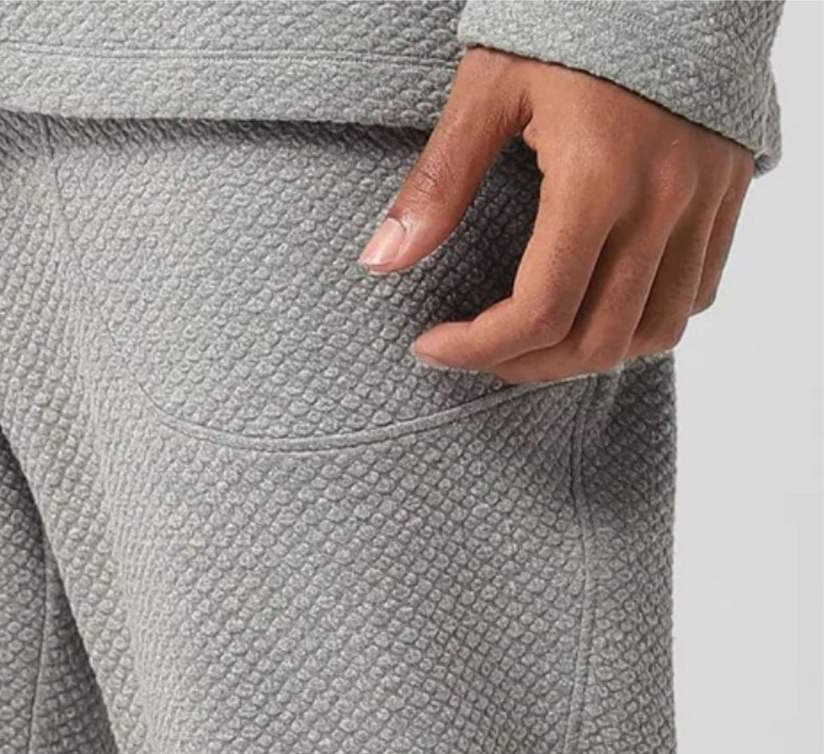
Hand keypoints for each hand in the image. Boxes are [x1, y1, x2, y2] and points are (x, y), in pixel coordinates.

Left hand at [358, 47, 754, 383]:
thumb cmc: (573, 21)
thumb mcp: (489, 87)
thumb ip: (438, 182)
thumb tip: (382, 261)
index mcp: (597, 177)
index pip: (539, 310)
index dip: (476, 349)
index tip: (430, 347)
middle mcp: (660, 203)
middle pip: (595, 340)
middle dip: (524, 365)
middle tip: (477, 354)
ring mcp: (703, 205)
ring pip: (653, 333)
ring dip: (586, 357)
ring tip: (533, 345)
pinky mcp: (726, 199)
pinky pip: (694, 296)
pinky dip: (642, 324)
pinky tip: (597, 309)